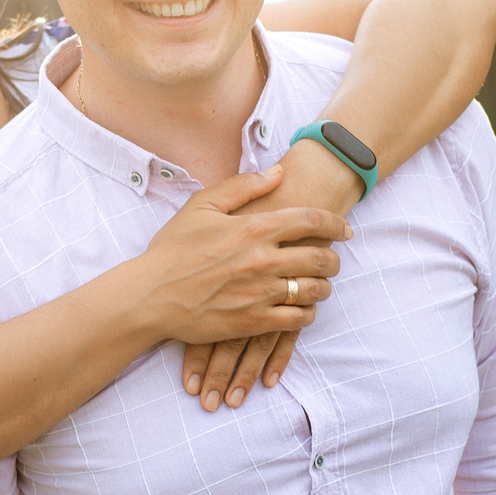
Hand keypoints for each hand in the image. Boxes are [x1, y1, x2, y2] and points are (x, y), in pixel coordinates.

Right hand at [131, 165, 347, 359]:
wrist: (150, 296)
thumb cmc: (173, 249)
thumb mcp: (201, 206)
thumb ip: (243, 187)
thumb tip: (278, 172)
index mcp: (252, 228)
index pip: (310, 221)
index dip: (335, 223)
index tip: (345, 229)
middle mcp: (262, 260)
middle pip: (320, 257)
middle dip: (334, 258)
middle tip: (333, 259)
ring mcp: (260, 293)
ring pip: (313, 290)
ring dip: (323, 286)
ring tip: (319, 284)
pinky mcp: (254, 322)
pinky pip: (298, 320)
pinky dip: (307, 313)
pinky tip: (301, 309)